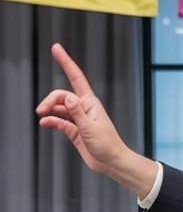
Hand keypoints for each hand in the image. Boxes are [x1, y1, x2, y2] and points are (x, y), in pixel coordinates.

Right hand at [36, 43, 156, 196]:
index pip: (76, 78)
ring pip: (58, 109)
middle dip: (50, 100)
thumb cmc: (108, 145)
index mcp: (90, 103)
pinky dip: (51, 121)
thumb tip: (68, 97)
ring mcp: (79, 119)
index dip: (66, 62)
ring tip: (42, 117)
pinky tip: (45, 123)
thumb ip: (77, 112)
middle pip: (61, 96)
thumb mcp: (91, 127)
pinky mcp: (75, 130)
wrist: (112, 163)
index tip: (56, 48)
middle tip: (41, 110)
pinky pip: (59, 121)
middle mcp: (84, 108)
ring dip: (49, 111)